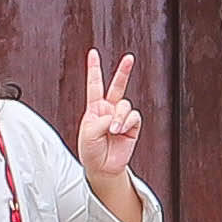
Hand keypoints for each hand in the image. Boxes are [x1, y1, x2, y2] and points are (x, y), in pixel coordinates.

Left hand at [76, 48, 147, 220]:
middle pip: (117, 86)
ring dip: (119, 117)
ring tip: (114, 129)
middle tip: (129, 58)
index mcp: (94, 108)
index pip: (94, 85)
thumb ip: (101, 120)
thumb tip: (116, 116)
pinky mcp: (132, 127)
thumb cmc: (91, 151)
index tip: (93, 53)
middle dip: (124, 71)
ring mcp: (121, 118)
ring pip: (125, 105)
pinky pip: (133, 117)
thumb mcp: (88, 133)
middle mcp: (109, 110)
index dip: (94, 69)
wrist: (102, 168)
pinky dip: (127, 122)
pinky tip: (121, 130)